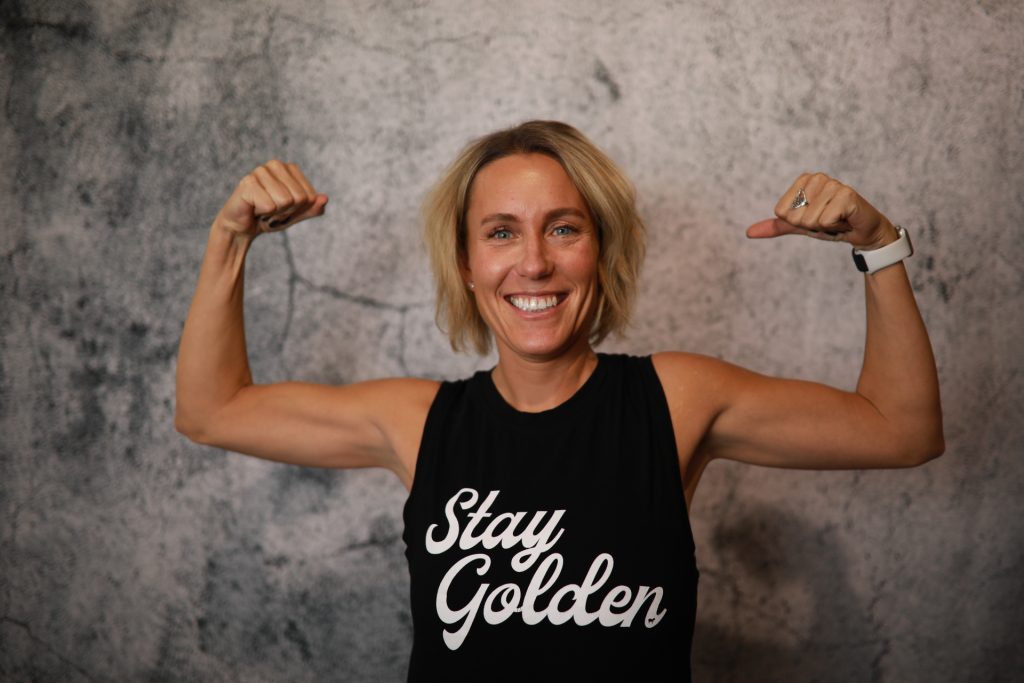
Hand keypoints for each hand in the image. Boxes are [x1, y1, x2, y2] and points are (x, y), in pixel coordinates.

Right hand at [214, 160, 327, 237]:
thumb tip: (324, 198)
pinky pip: (269, 206)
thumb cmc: (269, 217)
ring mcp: (260, 171)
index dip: (298, 210)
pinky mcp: (248, 183)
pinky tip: (253, 209)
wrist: (242, 227)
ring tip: (262, 209)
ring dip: (274, 213)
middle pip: (299, 198)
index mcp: (290, 168)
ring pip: (285, 201)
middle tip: (272, 210)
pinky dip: (263, 214)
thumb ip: (312, 209)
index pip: (310, 197)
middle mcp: (276, 165)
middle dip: (287, 212)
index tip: (284, 209)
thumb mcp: (296, 215)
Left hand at [746, 172, 896, 248]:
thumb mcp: (800, 226)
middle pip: (795, 217)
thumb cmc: (831, 224)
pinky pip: (825, 221)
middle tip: (827, 220)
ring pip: (810, 220)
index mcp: (802, 181)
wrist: (861, 231)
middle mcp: (817, 178)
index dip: (797, 222)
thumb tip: (748, 232)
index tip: (814, 218)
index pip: (781, 212)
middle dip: (811, 226)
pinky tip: (845, 219)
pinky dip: (835, 227)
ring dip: (824, 227)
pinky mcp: (847, 195)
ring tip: (837, 219)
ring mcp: (833, 184)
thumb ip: (776, 226)